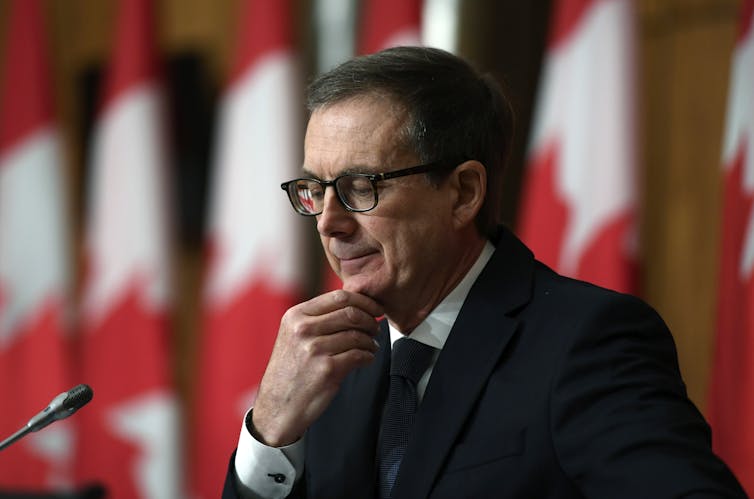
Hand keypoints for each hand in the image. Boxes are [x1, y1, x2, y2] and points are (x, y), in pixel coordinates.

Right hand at [251, 290, 382, 446]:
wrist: (278, 407)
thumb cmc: (291, 370)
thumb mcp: (294, 335)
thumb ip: (318, 318)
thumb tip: (357, 305)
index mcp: (296, 315)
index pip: (339, 296)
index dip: (364, 301)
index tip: (375, 309)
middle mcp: (303, 329)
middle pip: (351, 313)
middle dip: (370, 320)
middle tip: (376, 328)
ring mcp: (314, 349)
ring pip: (357, 335)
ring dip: (371, 341)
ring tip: (371, 346)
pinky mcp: (327, 370)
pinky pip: (359, 355)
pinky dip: (368, 356)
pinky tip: (366, 359)